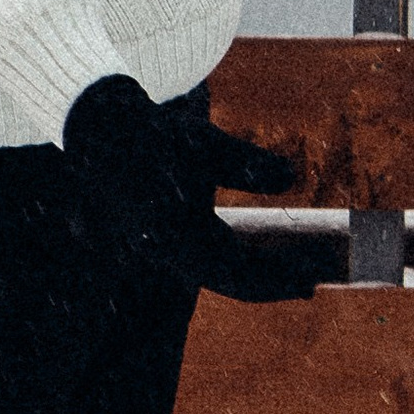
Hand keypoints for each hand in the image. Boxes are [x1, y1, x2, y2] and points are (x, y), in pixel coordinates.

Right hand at [60, 75, 323, 304]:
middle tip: (311, 282)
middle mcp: (171, 252)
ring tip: (289, 270)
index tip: (311, 282)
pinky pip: (203, 260)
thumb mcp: (207, 146)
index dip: (278, 282)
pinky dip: (233, 259)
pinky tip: (250, 248)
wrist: (101, 131)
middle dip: (271, 282)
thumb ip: (249, 166)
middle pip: (231, 281)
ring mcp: (163, 246)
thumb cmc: (156, 138)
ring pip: (216, 272)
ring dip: (254, 272)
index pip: (239, 277)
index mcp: (182, 239)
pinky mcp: (160, 235)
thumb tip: (294, 177)